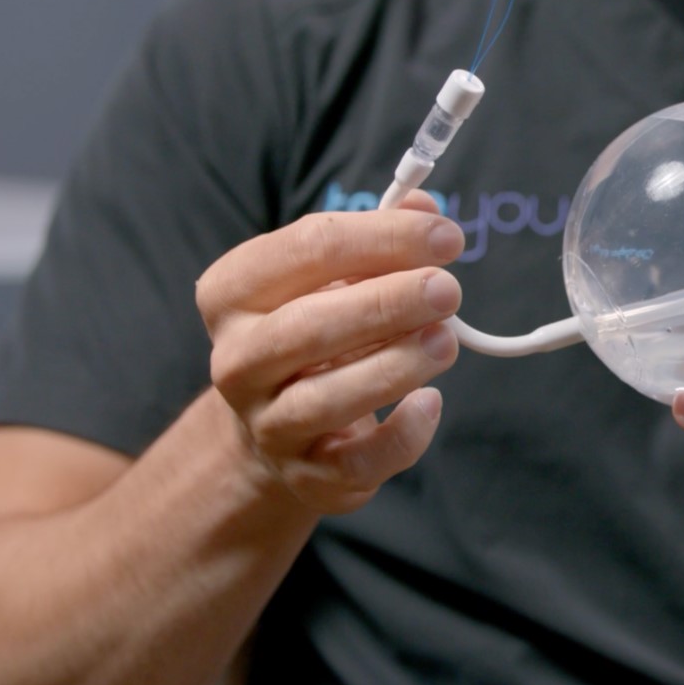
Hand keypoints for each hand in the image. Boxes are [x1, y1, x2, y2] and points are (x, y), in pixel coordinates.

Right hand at [196, 192, 463, 513]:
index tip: (447, 237)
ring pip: (325, 399)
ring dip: (395, 365)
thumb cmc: (317, 331)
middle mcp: (238, 359)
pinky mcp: (308, 475)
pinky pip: (356, 462)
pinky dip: (400, 434)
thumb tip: (425, 209)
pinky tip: (430, 403)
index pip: (305, 249)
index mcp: (235, 292)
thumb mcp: (333, 277)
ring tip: (446, 340)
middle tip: (448, 290)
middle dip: (386, 304)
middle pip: (306, 328)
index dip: (382, 237)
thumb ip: (378, 240)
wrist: (279, 426)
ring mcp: (268, 424)